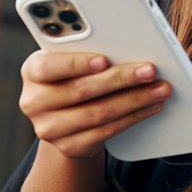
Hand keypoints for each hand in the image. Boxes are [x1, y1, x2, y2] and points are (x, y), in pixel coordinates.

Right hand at [18, 49, 173, 159]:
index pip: (49, 67)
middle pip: (81, 91)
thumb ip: (85, 50)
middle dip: (120, 79)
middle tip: (150, 70)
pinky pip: (105, 132)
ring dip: (134, 100)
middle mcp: (33, 101)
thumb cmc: (73, 76)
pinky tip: (150, 107)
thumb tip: (127, 44)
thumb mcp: (70, 59)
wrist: (65, 118)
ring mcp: (48, 128)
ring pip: (97, 113)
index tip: (104, 60)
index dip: (76, 64)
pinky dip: (133, 117)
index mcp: (32, 71)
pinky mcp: (68, 147)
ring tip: (160, 89)